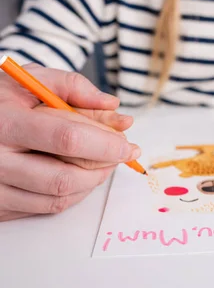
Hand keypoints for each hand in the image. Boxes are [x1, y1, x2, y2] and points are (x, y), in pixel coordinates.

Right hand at [0, 64, 139, 221]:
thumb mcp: (28, 79)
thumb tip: (112, 106)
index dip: (105, 144)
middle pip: (65, 177)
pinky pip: (45, 208)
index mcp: (5, 122)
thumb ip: (71, 86)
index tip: (127, 144)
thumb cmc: (0, 101)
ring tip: (101, 162)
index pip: (67, 139)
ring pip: (59, 198)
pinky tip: (78, 175)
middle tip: (120, 154)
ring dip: (91, 183)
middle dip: (103, 167)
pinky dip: (71, 194)